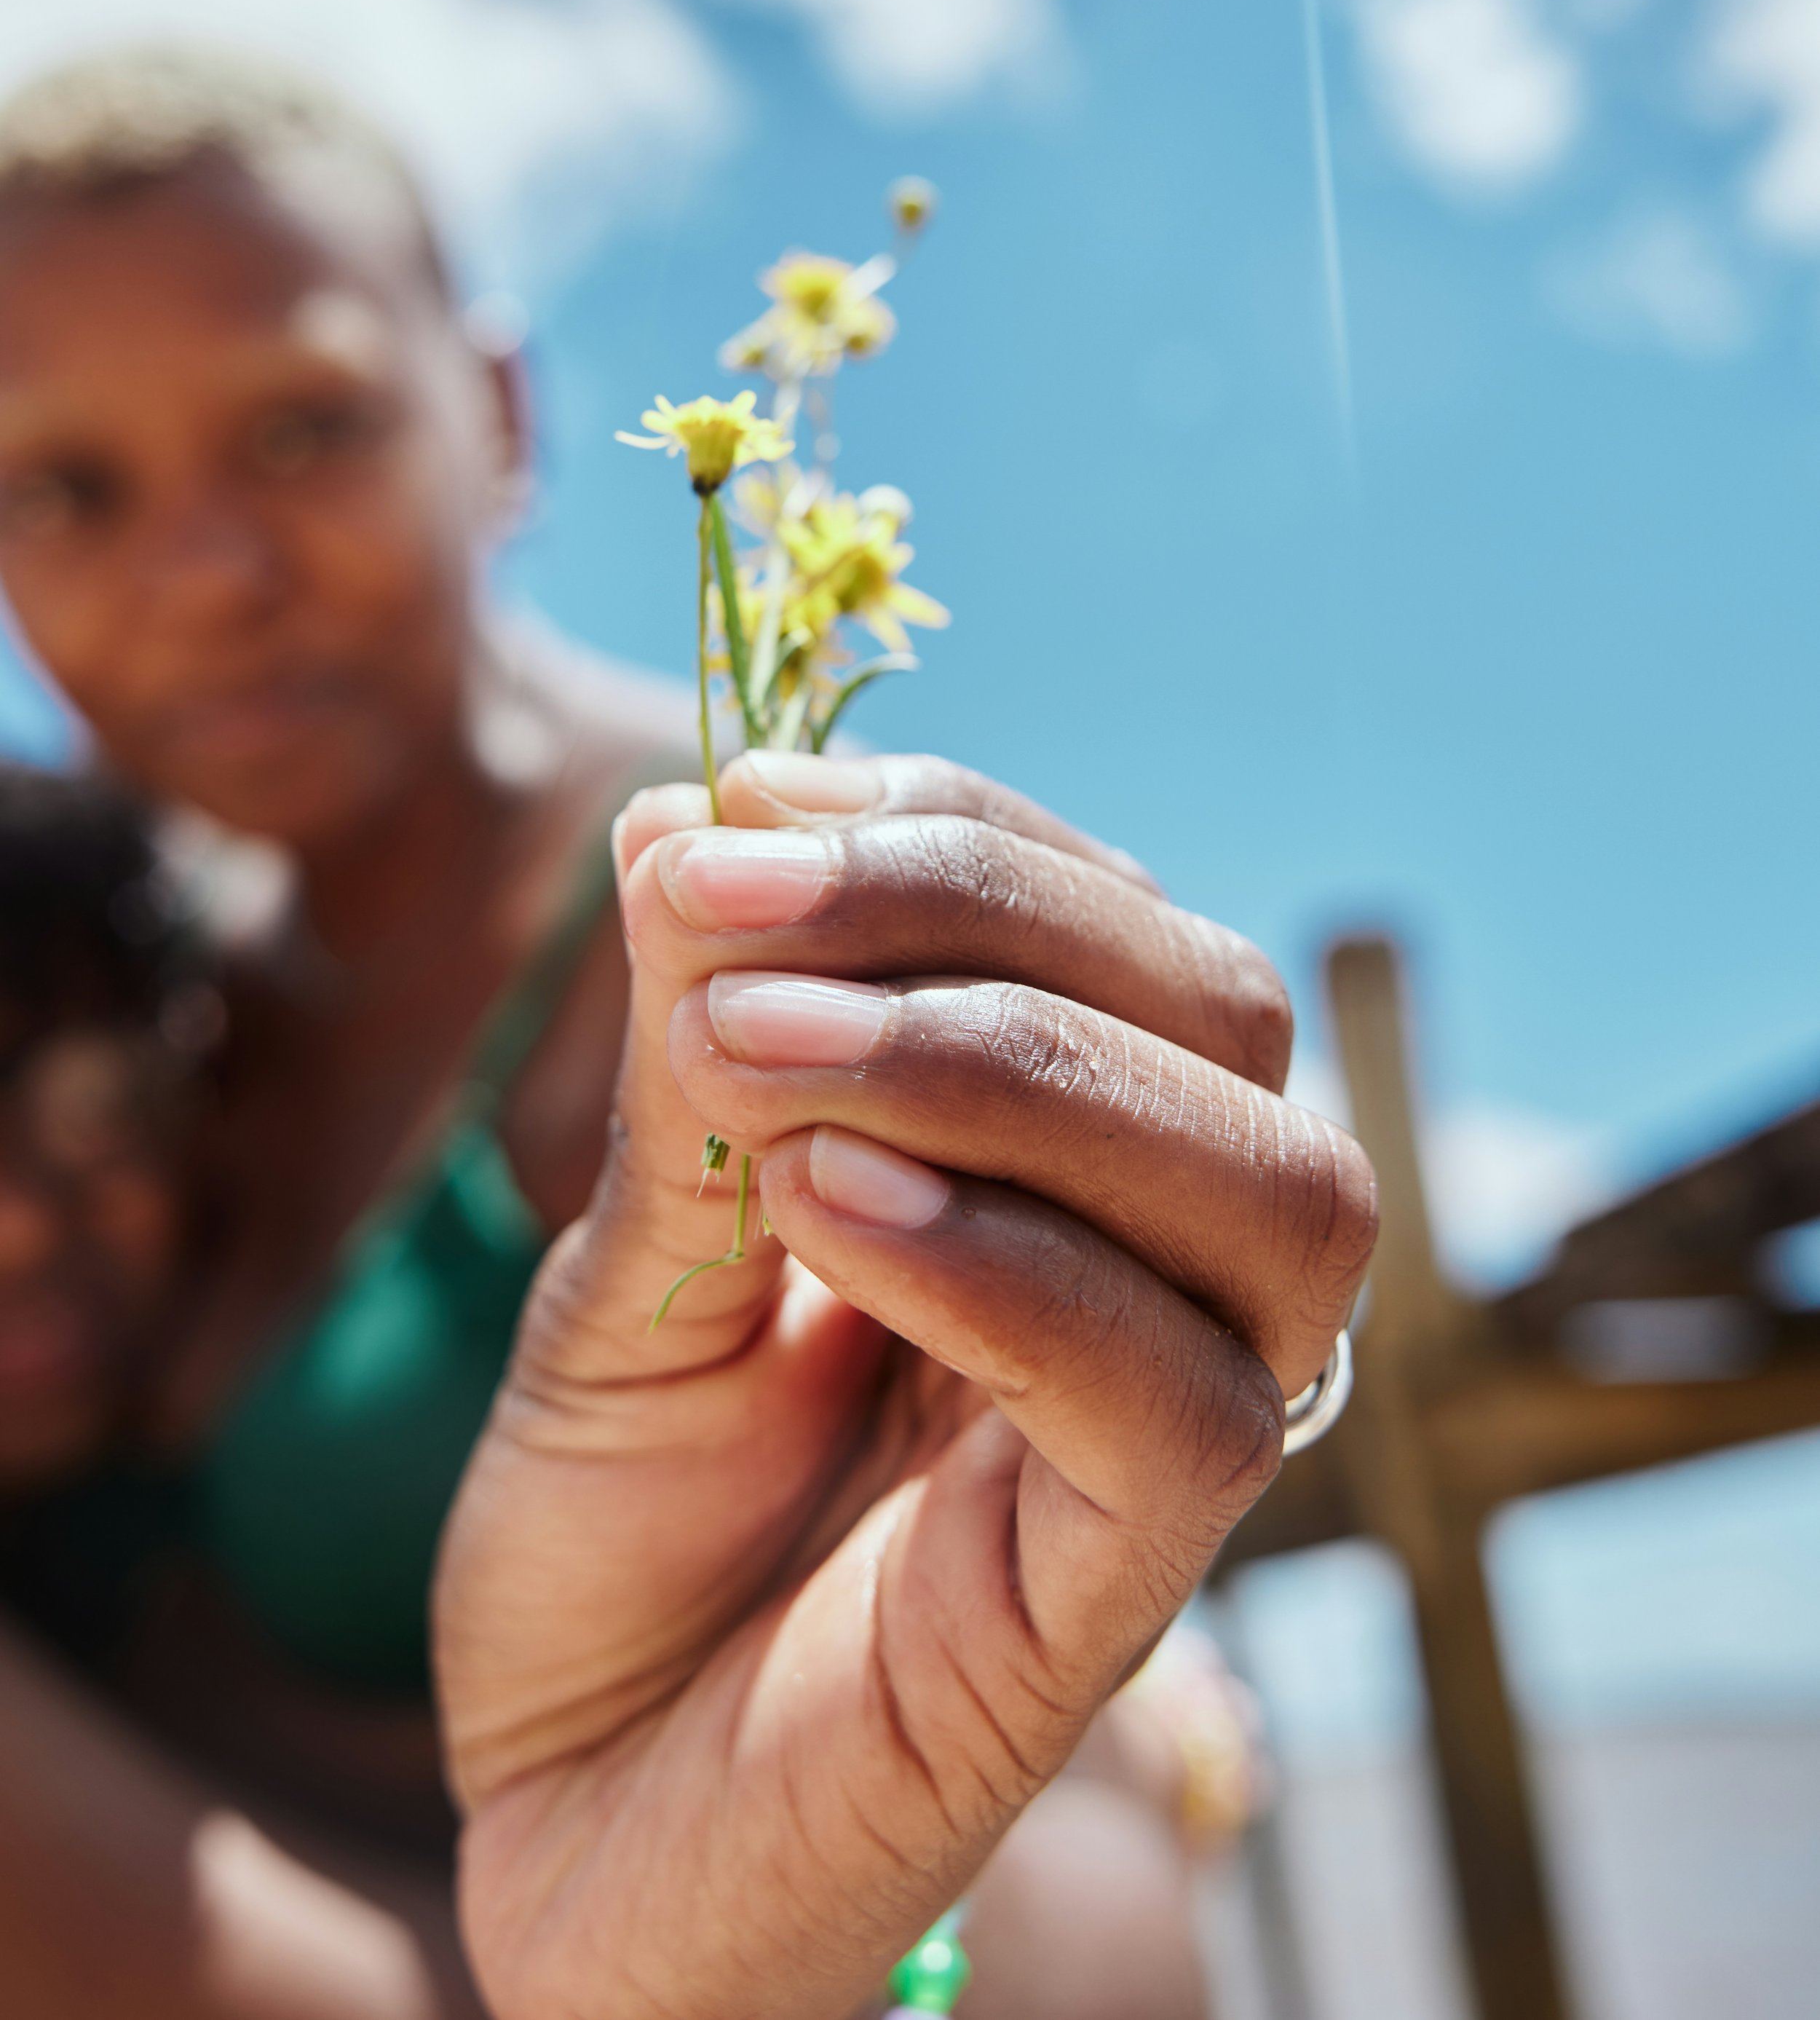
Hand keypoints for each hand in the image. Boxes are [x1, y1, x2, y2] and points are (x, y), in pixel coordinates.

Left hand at [435, 753, 1374, 2019]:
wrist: (574, 1822)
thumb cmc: (618, 1536)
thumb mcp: (627, 1265)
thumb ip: (688, 1071)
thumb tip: (683, 816)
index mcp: (1066, 1159)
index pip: (1115, 918)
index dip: (954, 826)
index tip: (743, 801)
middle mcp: (1162, 1270)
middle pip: (1225, 1013)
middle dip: (978, 909)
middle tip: (730, 902)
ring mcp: (1171, 1430)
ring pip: (1276, 1188)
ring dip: (1008, 1064)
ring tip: (756, 1054)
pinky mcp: (1130, 1595)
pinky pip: (1182, 1405)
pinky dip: (1013, 1264)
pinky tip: (825, 1208)